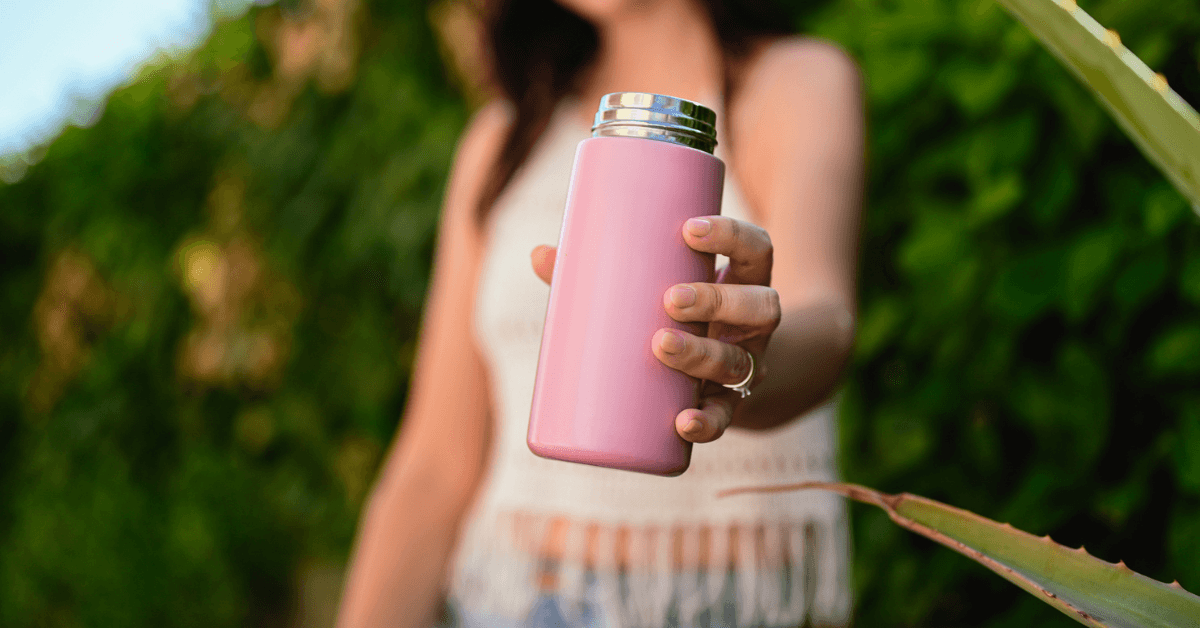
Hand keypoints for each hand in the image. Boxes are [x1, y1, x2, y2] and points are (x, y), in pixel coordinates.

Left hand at [530, 215, 779, 444]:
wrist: (715, 379)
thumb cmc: (674, 317)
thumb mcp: (653, 289)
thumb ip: (600, 273)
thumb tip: (540, 255)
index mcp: (743, 281)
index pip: (756, 249)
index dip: (731, 236)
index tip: (688, 230)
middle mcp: (753, 324)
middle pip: (759, 306)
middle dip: (716, 299)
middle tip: (670, 298)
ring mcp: (746, 366)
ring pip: (741, 360)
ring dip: (705, 354)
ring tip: (662, 346)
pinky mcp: (730, 406)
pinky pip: (727, 417)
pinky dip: (707, 422)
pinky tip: (684, 422)